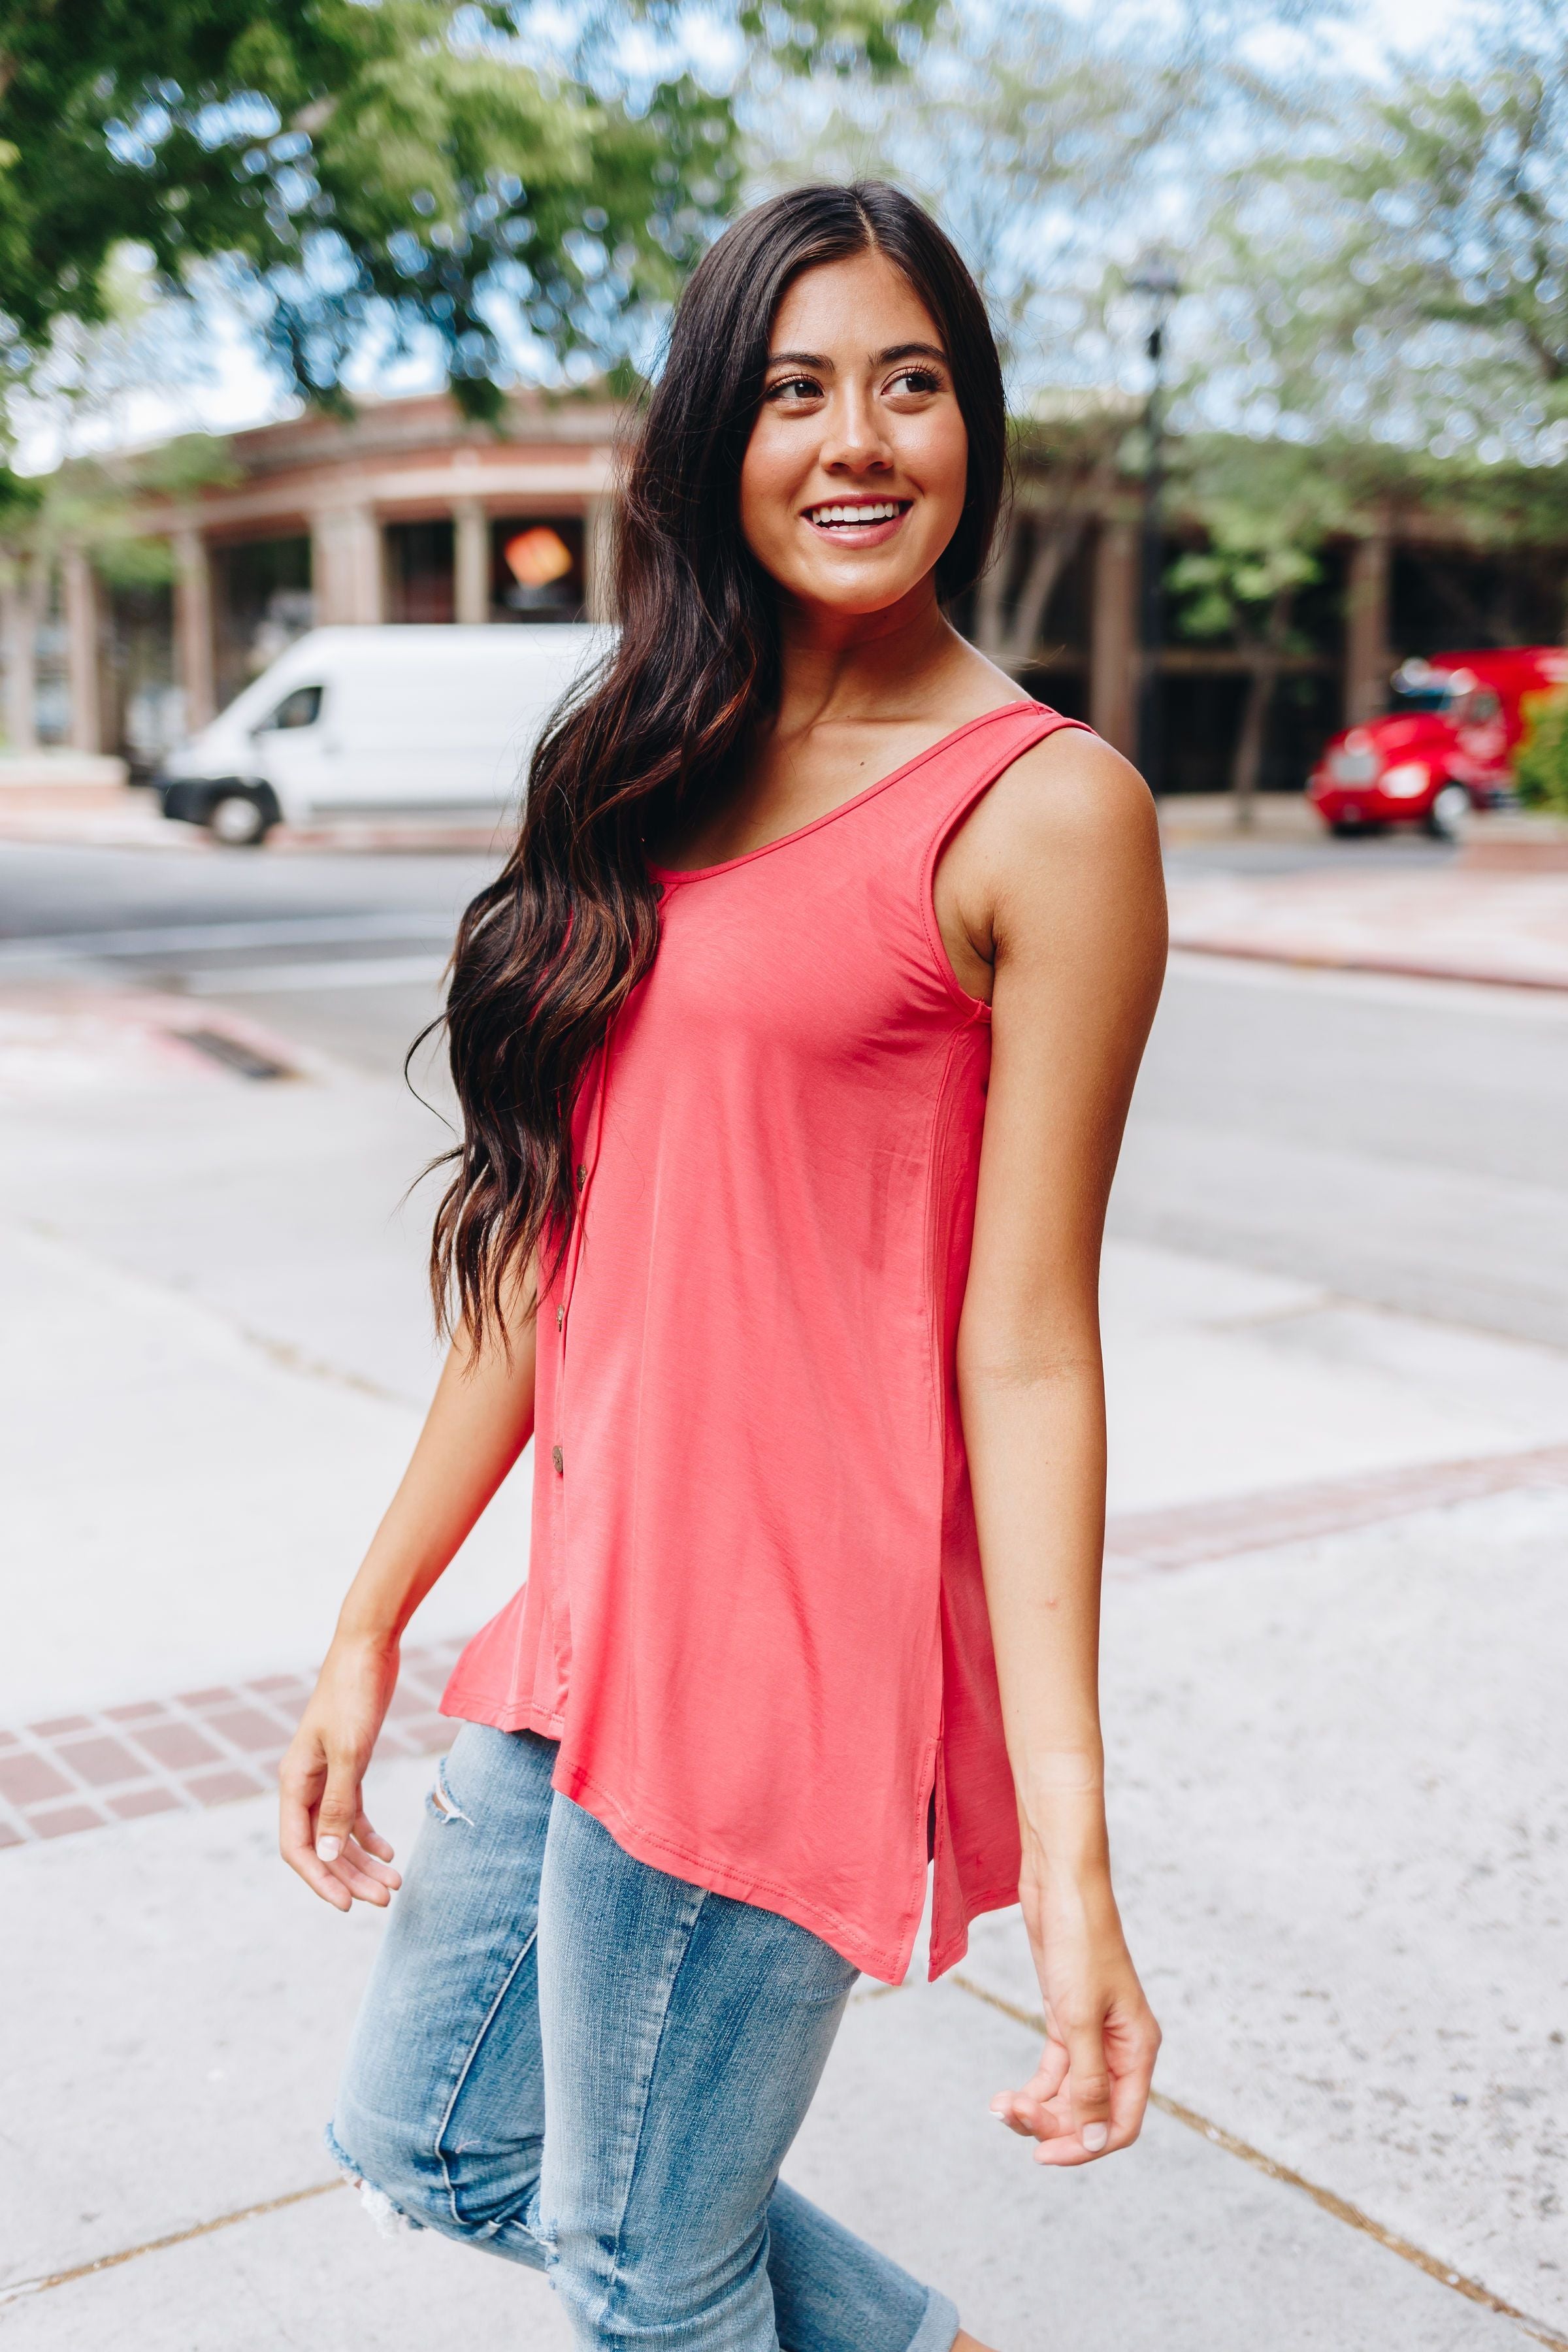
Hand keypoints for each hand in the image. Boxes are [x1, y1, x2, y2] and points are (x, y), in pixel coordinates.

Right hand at [279, 1633, 403, 1912]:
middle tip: (384, 1900)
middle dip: (350, 1877)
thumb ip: (337, 1804)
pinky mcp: (349, 1765)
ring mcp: (327, 1776)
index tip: (347, 1905)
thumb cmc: (354, 1693)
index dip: (319, 1879)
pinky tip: (389, 1852)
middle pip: (323, 1847)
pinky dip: (369, 1834)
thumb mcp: (350, 1752)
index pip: (297, 1848)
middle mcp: (305, 1784)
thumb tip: (327, 1856)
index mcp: (294, 1782)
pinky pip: (353, 1812)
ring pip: (340, 1834)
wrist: (368, 1647)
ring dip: (363, 1861)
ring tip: (395, 1884)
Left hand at [991, 1851, 1159, 2165]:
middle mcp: (1120, 2047)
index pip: (1121, 2123)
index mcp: (1138, 2049)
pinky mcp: (1066, 2018)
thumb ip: (1087, 2084)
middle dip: (1052, 2124)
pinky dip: (1032, 2088)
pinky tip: (1005, 2097)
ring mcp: (1092, 2034)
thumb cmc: (1078, 1941)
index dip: (1084, 2147)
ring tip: (1000, 2107)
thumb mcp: (1078, 2018)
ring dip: (1037, 2108)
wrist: (1059, 1883)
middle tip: (1011, 2116)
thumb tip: (1092, 2142)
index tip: (1042, 2154)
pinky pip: (1055, 2071)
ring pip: (1069, 2094)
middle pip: (1091, 2113)